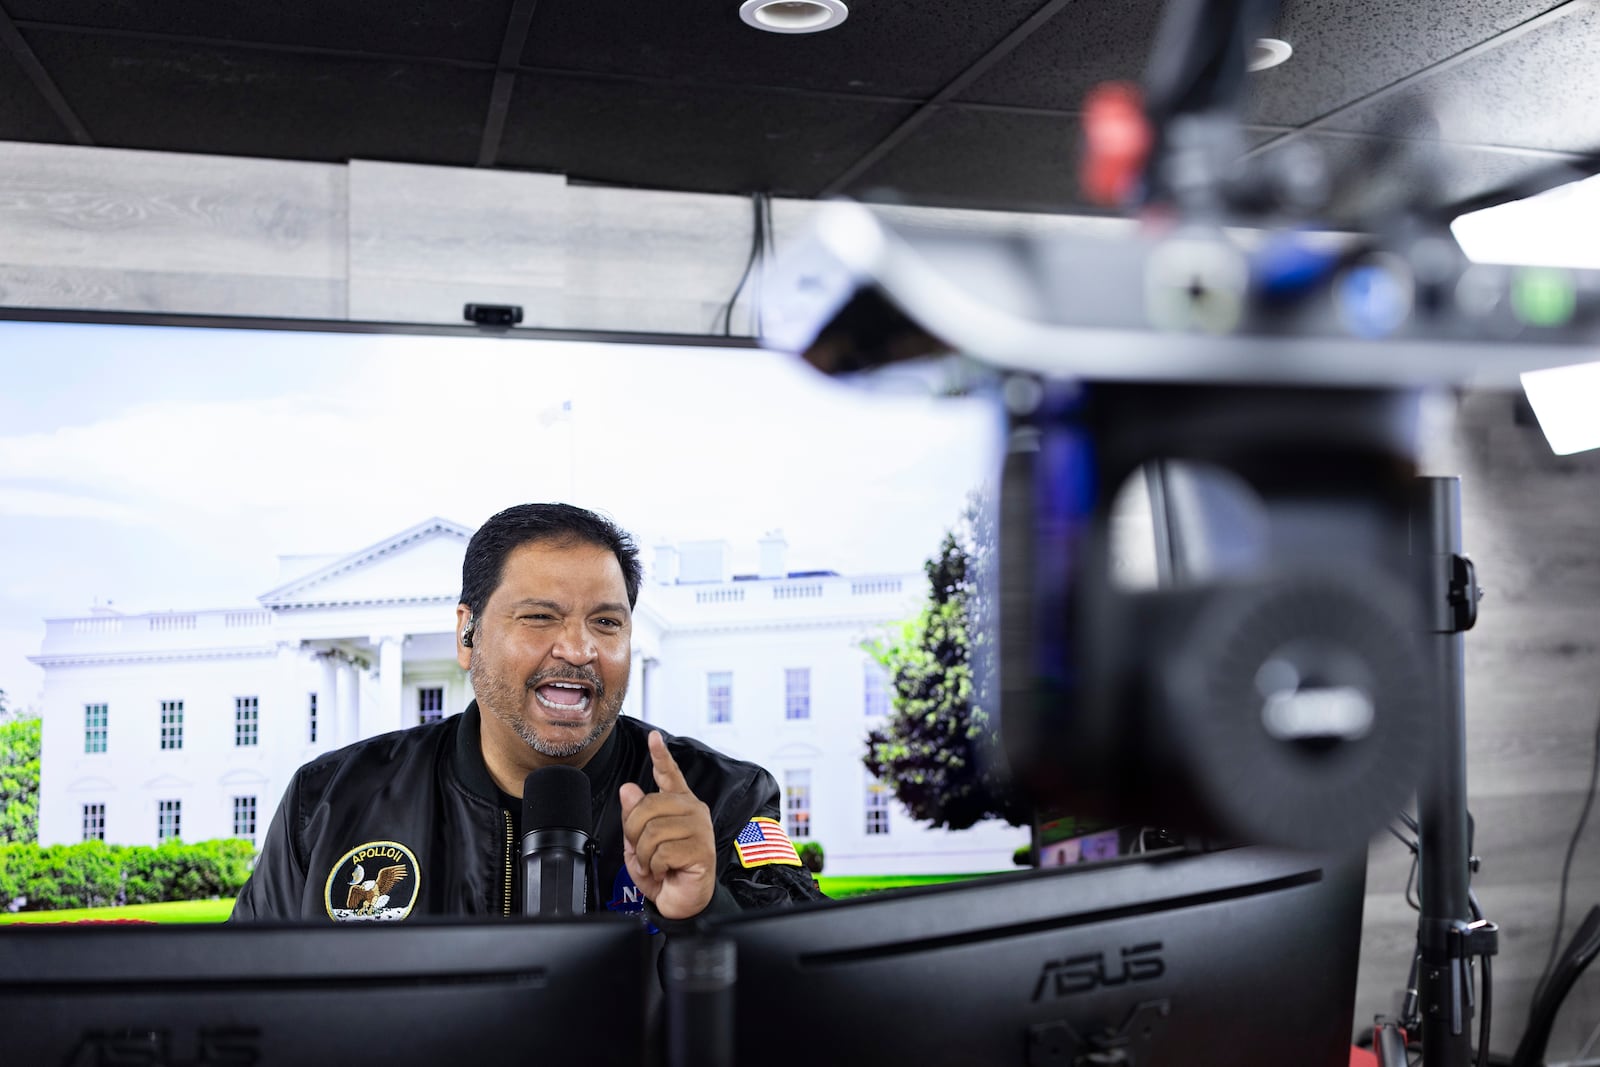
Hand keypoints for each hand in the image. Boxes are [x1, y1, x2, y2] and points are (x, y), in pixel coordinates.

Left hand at [618, 731, 716, 919]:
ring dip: (644, 855)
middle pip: (646, 807)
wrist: (682, 904)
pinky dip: (655, 867)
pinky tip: (665, 870)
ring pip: (652, 831)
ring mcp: (699, 828)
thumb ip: (635, 816)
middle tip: (643, 851)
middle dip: (634, 834)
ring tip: (655, 864)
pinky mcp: (701, 849)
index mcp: (679, 805)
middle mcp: (692, 811)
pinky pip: (661, 852)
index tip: (653, 737)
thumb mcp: (639, 843)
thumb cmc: (664, 872)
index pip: (669, 775)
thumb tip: (629, 789)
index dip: (660, 755)